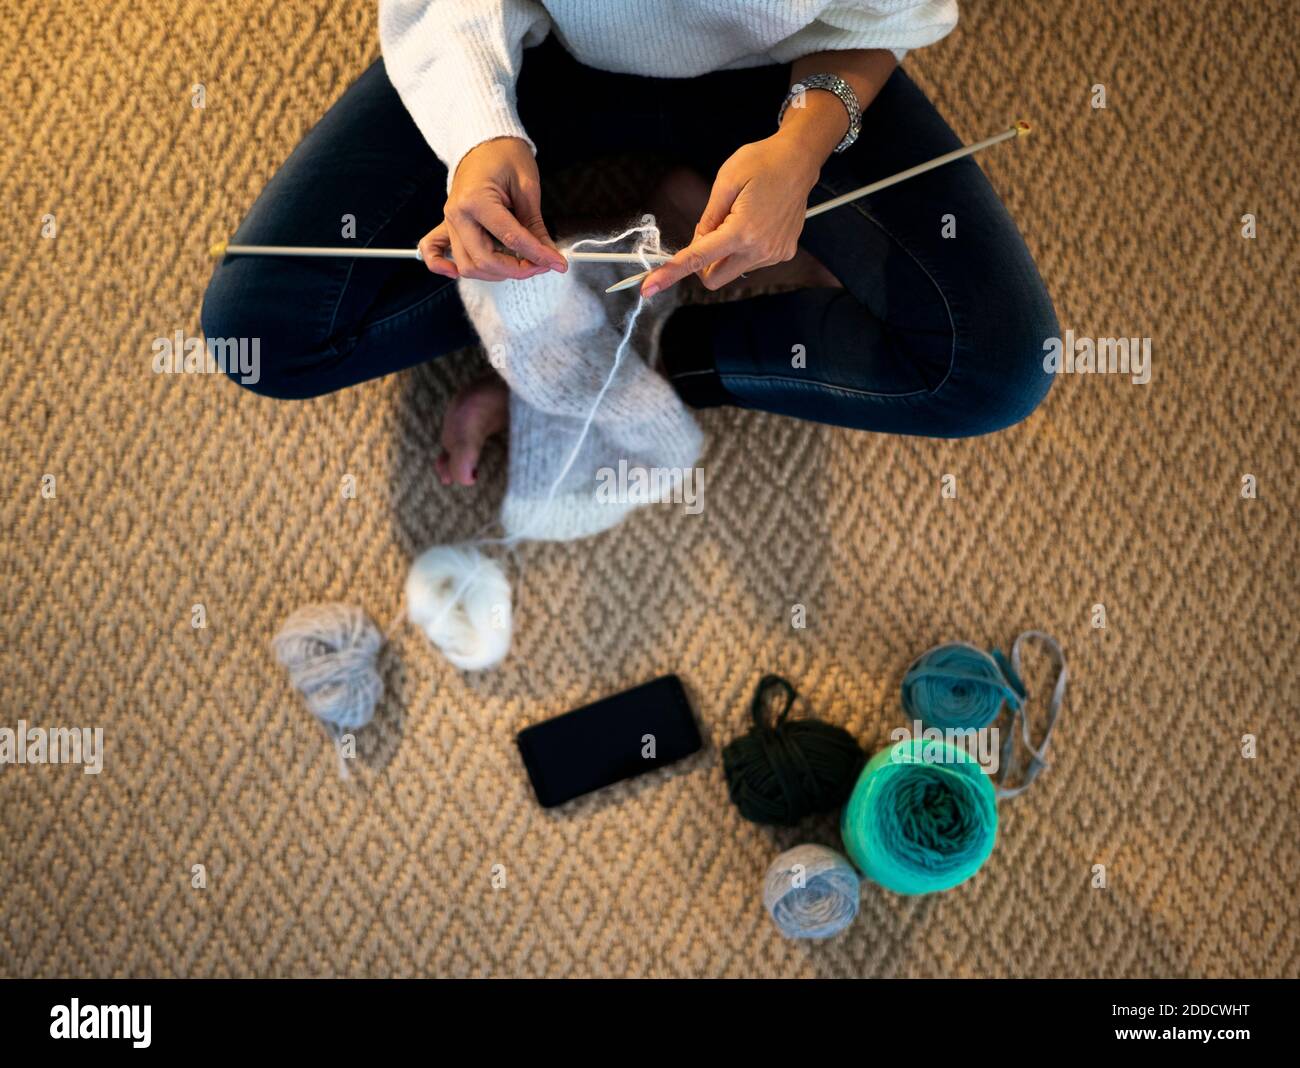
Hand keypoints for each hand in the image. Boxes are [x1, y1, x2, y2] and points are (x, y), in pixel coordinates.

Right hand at [419, 137, 567, 280]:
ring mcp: (449, 221)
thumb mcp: (527, 186)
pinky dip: (443, 267)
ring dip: (495, 273)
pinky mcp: (448, 225)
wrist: (484, 142)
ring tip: (519, 264)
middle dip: (518, 269)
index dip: (538, 255)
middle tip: (541, 265)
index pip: (511, 239)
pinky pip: (433, 251)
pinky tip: (456, 273)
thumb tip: (548, 253)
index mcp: (476, 200)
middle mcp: (457, 214)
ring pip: (468, 265)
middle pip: (485, 260)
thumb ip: (534, 224)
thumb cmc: (504, 155)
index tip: (557, 263)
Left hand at [640, 133, 821, 296]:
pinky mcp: (783, 253)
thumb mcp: (725, 181)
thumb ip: (707, 218)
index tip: (649, 287)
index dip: (670, 273)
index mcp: (741, 230)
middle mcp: (760, 249)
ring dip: (725, 253)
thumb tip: (696, 244)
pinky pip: (751, 262)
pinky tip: (755, 222)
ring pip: (732, 271)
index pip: (697, 258)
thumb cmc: (761, 163)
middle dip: (702, 264)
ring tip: (740, 217)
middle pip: (713, 278)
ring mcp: (774, 254)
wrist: (799, 160)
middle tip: (709, 232)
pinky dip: (743, 249)